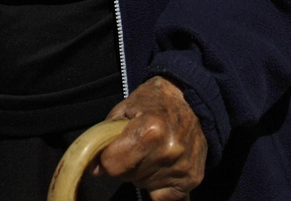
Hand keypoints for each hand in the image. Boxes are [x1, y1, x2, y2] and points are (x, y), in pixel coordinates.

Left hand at [95, 76, 206, 200]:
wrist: (194, 98)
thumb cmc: (157, 100)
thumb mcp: (125, 107)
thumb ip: (106, 137)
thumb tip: (96, 170)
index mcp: (150, 130)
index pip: (112, 165)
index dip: (108, 156)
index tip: (115, 147)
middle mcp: (168, 151)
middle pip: (128, 176)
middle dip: (127, 163)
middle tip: (139, 143)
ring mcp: (181, 167)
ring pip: (144, 185)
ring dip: (144, 172)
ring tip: (154, 149)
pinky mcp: (192, 178)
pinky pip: (165, 196)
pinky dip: (160, 184)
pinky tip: (163, 166)